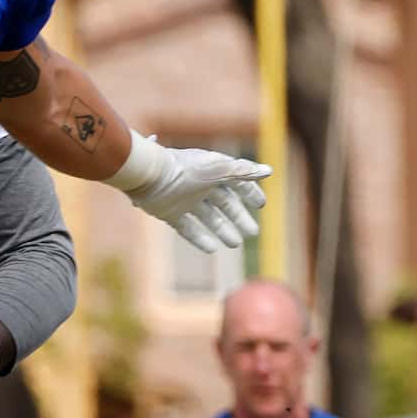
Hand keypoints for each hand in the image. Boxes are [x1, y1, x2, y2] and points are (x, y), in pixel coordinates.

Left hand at [115, 138, 270, 252]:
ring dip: (223, 230)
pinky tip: (212, 248)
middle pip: (224, 203)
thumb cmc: (184, 168)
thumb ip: (243, 171)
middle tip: (252, 233)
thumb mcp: (218, 169)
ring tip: (235, 243)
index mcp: (212, 171)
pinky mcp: (168, 213)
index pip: (236, 182)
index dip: (249, 192)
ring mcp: (183, 200)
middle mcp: (199, 185)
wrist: (147, 175)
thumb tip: (269, 171)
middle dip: (239, 217)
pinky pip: (187, 228)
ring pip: (208, 217)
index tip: (261, 205)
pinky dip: (199, 238)